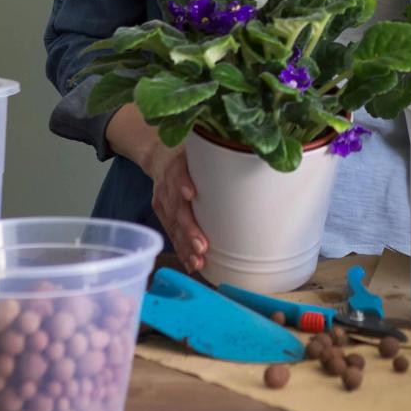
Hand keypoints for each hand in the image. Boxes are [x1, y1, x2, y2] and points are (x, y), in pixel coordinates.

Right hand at [148, 144, 208, 272]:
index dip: (183, 184)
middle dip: (189, 228)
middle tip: (202, 245)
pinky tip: (191, 263)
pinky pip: (172, 233)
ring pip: (173, 225)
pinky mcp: (161, 211)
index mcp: (178, 164)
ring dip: (186, 245)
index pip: (178, 174)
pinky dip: (181, 250)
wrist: (159, 155)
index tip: (191, 195)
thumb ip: (218, 153)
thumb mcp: (199, 147)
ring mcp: (163, 199)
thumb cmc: (188, 153)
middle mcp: (168, 183)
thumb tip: (251, 155)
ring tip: (198, 261)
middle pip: (177, 207)